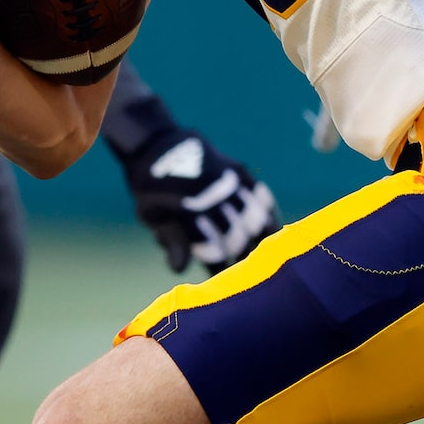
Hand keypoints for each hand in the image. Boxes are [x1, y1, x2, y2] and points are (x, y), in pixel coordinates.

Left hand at [117, 127, 282, 272]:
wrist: (156, 143)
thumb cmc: (151, 188)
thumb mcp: (151, 215)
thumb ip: (172, 240)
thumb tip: (179, 270)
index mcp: (188, 210)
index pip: (212, 250)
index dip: (220, 268)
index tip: (226, 281)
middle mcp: (212, 194)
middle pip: (236, 237)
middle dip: (242, 257)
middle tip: (249, 274)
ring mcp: (228, 180)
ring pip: (254, 217)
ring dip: (260, 240)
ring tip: (266, 257)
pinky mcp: (238, 170)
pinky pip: (261, 195)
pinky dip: (269, 213)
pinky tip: (273, 227)